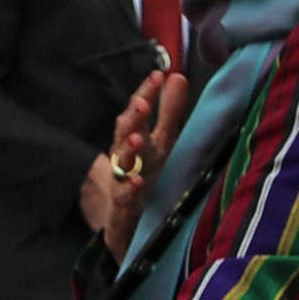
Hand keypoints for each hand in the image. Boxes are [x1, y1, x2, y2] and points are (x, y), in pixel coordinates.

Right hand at [81, 71, 193, 260]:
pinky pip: (124, 199)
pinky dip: (129, 190)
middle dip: (134, 119)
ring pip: (122, 164)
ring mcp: (123, 183)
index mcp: (139, 142)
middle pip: (126, 134)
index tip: (157, 75)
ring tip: (137, 140)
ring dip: (129, 152)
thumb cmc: (143, 176)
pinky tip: (136, 182)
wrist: (120, 224)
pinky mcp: (122, 210)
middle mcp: (129, 159)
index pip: (139, 113)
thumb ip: (169, 112)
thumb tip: (177, 76)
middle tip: (142, 103)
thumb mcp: (160, 143)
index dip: (146, 94)